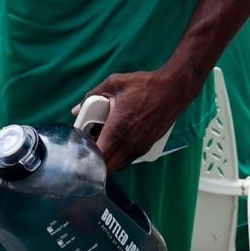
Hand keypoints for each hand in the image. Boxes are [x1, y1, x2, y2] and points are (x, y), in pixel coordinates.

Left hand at [79, 67, 198, 172]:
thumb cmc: (144, 85)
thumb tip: (76, 109)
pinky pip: (128, 159)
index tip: (78, 153)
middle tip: (88, 148)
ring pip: (118, 165)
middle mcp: (128, 144)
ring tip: (101, 144)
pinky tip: (116, 142)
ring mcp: (139, 148)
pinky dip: (119, 156)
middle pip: (107, 167)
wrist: (173, 90)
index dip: (86, 160)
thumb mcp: (114, 84)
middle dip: (95, 162)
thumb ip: (91, 96)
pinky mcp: (147, 147)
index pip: (98, 157)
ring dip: (108, 160)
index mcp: (117, 130)